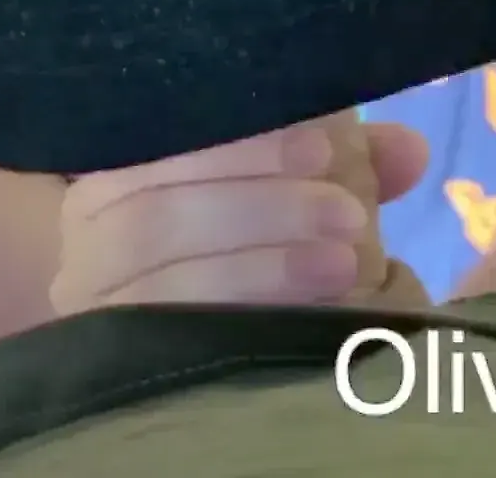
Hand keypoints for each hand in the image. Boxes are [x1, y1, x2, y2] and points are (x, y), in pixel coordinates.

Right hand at [51, 116, 430, 311]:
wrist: (170, 342)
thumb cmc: (229, 240)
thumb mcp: (277, 191)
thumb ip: (338, 164)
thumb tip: (408, 151)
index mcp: (116, 167)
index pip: (161, 142)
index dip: (238, 146)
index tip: (321, 146)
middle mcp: (86, 232)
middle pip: (155, 214)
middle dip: (258, 206)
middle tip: (347, 212)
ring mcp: (92, 300)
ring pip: (160, 279)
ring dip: (259, 266)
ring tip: (344, 261)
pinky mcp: (108, 352)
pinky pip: (167, 333)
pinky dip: (240, 309)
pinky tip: (308, 310)